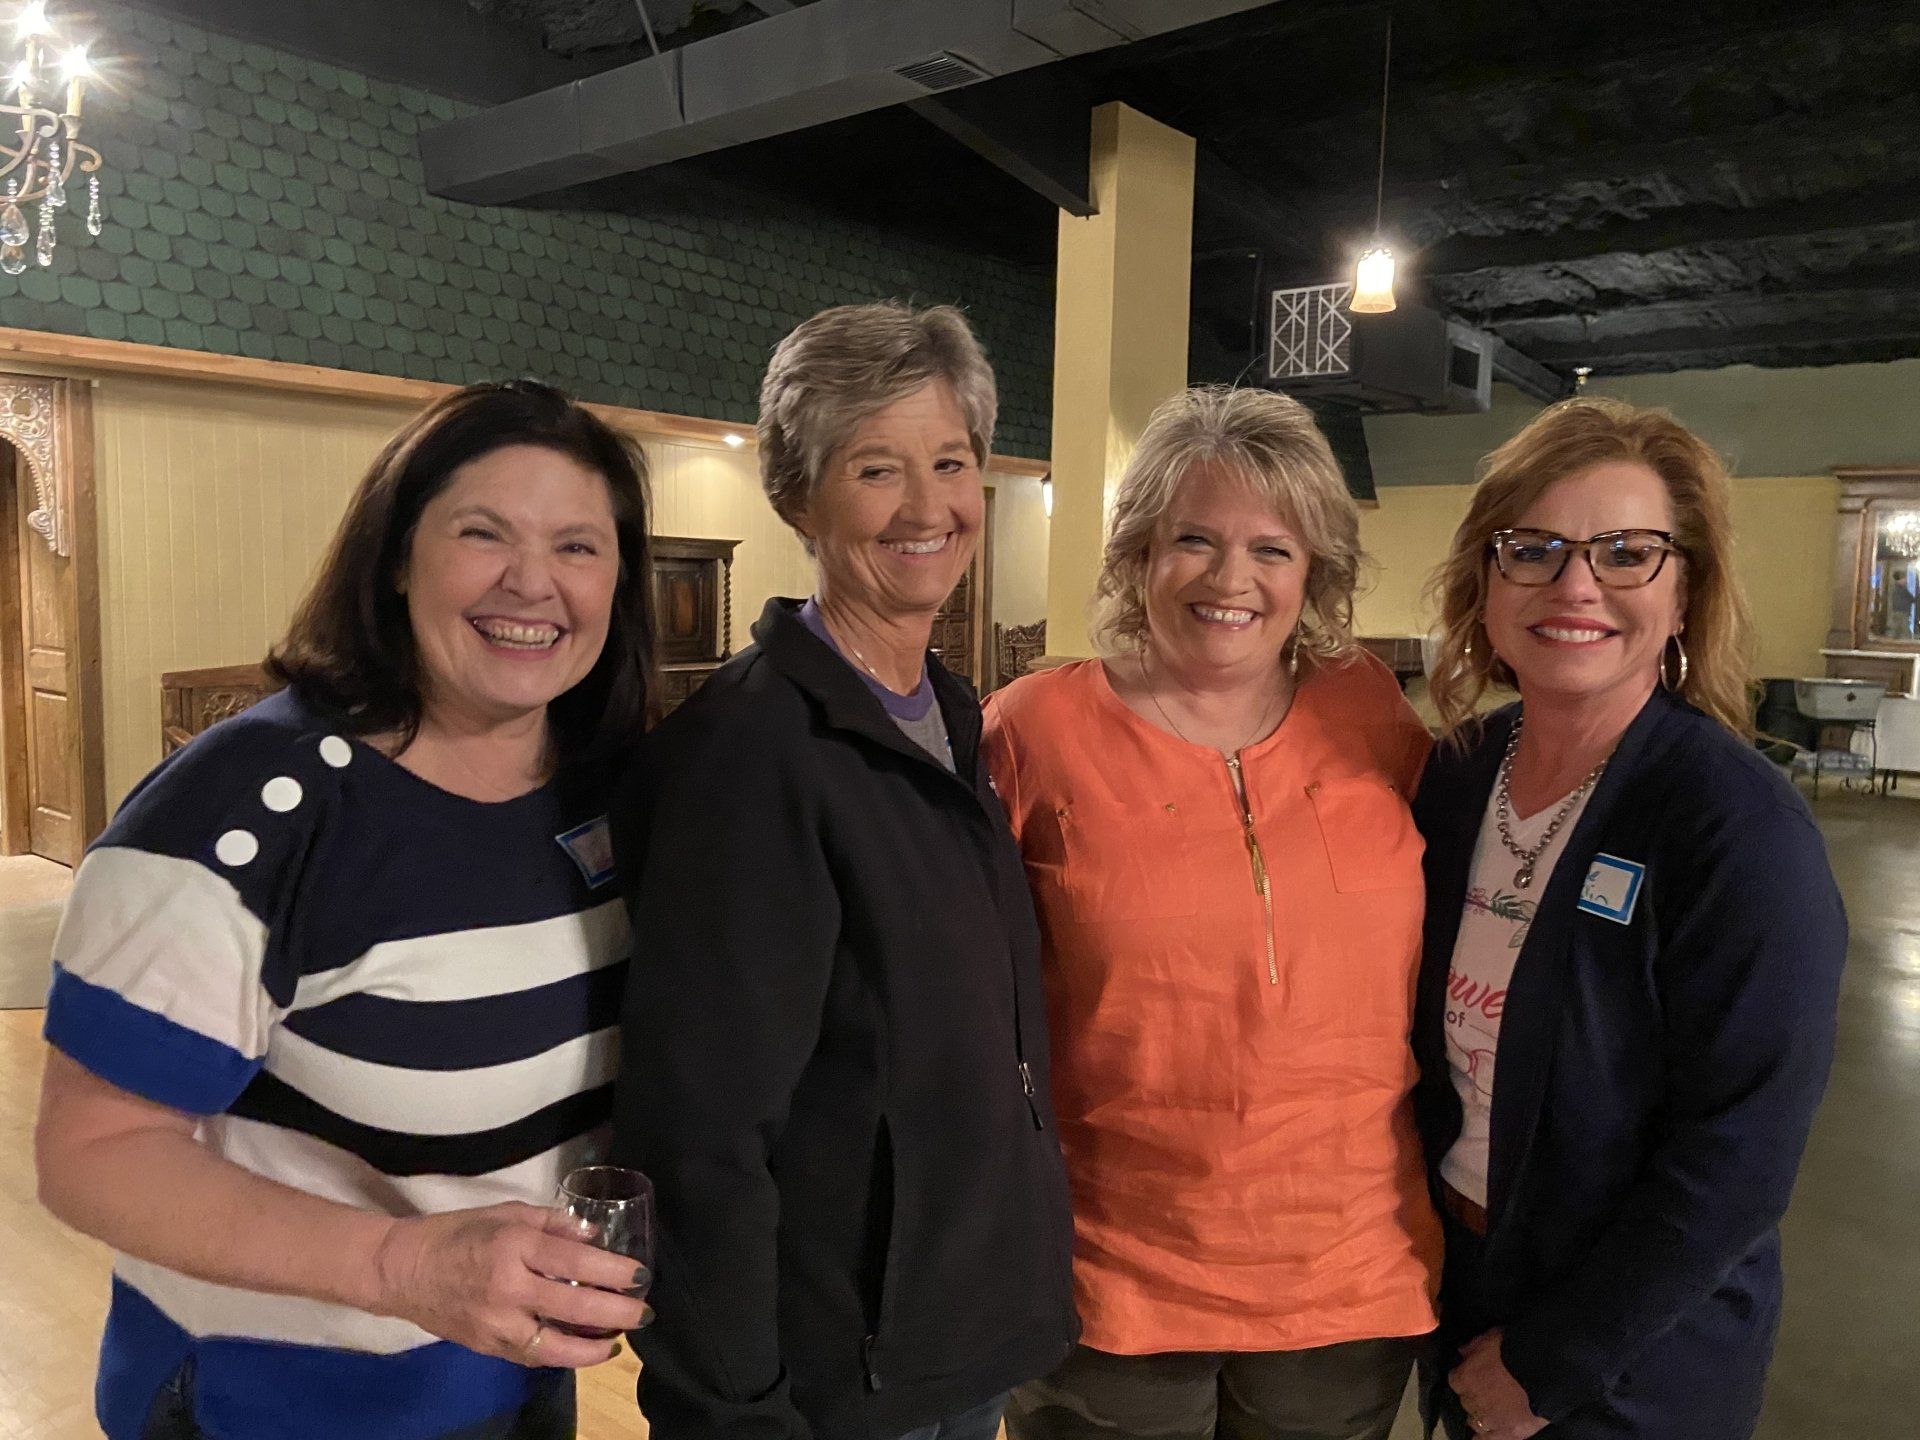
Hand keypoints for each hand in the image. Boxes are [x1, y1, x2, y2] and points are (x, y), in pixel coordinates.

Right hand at [370, 1202, 652, 1368]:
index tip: (641, 1275)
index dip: (612, 1270)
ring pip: (555, 1345)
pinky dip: (562, 1355)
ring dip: (593, 1346)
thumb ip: (552, 1223)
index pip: (574, 1259)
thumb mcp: (505, 1213)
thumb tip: (593, 1234)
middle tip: (643, 1313)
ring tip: (618, 1341)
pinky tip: (585, 1349)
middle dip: (615, 1312)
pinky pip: (533, 1356)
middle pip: (572, 1304)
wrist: (401, 1270)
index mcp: (513, 1246)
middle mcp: (508, 1287)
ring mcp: (496, 1323)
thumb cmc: (457, 1232)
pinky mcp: (487, 1346)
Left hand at [1448, 1330, 1546, 1439]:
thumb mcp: (1491, 1338)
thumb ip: (1474, 1346)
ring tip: (1493, 1411)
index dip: (1466, 1378)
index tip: (1475, 1376)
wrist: (1545, 1371)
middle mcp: (1472, 1401)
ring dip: (1481, 1416)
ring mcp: (1489, 1419)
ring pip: (1475, 1421)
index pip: (1455, 1381)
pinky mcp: (1507, 1434)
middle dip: (1475, 1396)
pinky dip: (1485, 1438)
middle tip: (1488, 1391)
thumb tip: (1462, 1352)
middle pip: (1466, 1401)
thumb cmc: (1516, 1349)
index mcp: (1465, 1377)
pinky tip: (1489, 1434)